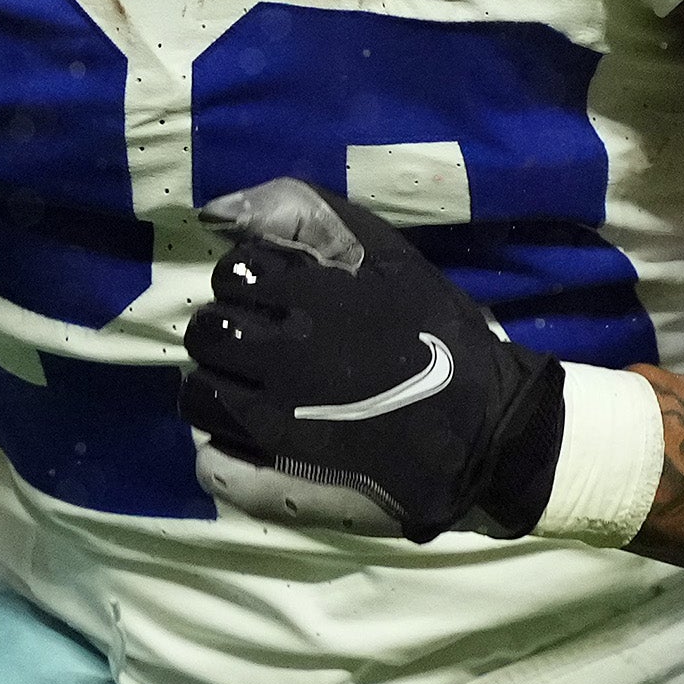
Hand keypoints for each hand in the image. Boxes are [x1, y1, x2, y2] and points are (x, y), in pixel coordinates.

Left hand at [179, 180, 564, 543]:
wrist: (484, 430)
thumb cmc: (443, 336)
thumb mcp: (391, 256)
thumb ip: (312, 217)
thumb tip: (223, 208)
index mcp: (310, 297)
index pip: (233, 275)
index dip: (246, 283)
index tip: (269, 296)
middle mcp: (283, 354)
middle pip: (207, 332)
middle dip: (224, 331)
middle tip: (255, 343)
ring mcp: (277, 418)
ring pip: (199, 394)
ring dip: (216, 385)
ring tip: (248, 389)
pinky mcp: (282, 475)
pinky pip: (214, 458)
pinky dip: (224, 445)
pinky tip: (253, 437)